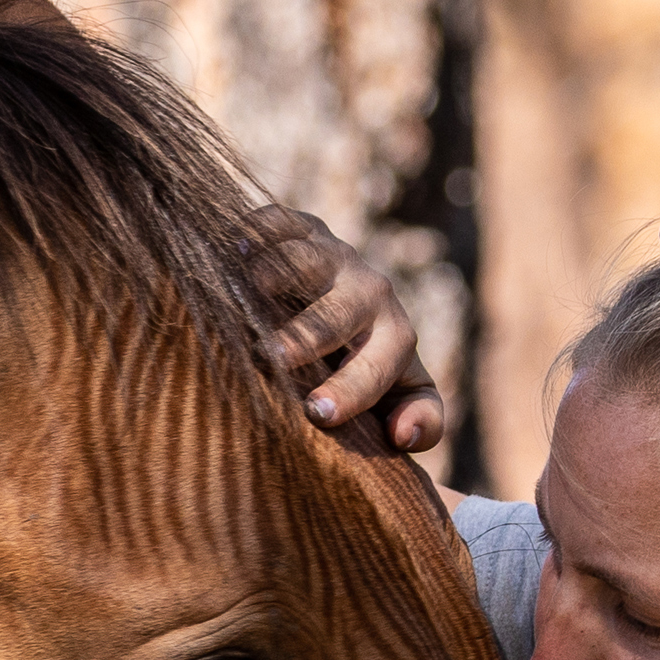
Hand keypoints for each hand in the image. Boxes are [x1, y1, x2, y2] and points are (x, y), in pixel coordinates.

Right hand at [239, 205, 448, 455]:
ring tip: (245, 288)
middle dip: (305, 336)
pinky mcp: (305, 230)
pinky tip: (233, 247)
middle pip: (336, 314)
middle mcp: (370, 292)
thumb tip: (403, 436)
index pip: (378, 366)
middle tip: (270, 357)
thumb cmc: (371, 368)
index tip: (317, 412)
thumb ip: (425, 423)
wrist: (358, 308)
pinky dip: (258, 230)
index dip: (351, 390)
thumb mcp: (406, 397)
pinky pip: (282, 222)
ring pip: (307, 259)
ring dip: (277, 272)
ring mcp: (335, 256)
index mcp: (395, 337)